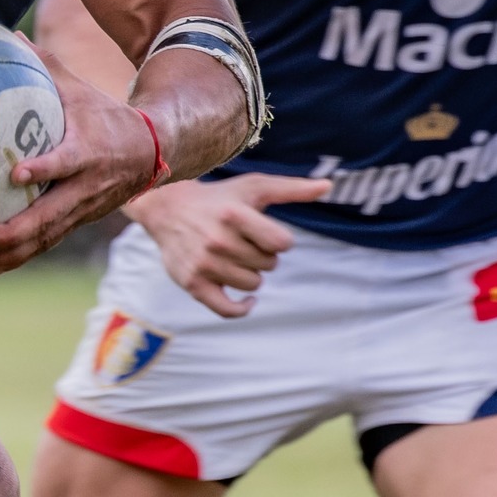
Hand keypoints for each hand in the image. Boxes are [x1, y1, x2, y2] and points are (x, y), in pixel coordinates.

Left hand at [0, 57, 161, 274]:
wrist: (154, 150)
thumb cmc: (105, 116)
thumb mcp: (80, 89)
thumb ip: (44, 65)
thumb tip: (10, 36)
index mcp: (87, 150)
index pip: (65, 161)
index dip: (44, 168)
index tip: (17, 174)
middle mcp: (87, 185)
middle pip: (51, 214)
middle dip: (16, 231)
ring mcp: (84, 208)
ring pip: (49, 236)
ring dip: (15, 252)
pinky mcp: (80, 221)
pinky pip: (49, 243)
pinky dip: (22, 257)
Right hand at [129, 172, 334, 316]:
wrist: (168, 209)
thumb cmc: (220, 198)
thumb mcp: (254, 187)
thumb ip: (292, 189)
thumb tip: (328, 185)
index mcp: (235, 215)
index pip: (282, 244)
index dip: (279, 241)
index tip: (265, 233)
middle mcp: (218, 241)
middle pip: (268, 265)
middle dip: (263, 255)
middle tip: (244, 242)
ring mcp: (204, 265)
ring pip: (253, 285)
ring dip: (251, 275)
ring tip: (236, 258)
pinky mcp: (193, 284)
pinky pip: (228, 310)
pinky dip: (243, 308)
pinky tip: (249, 300)